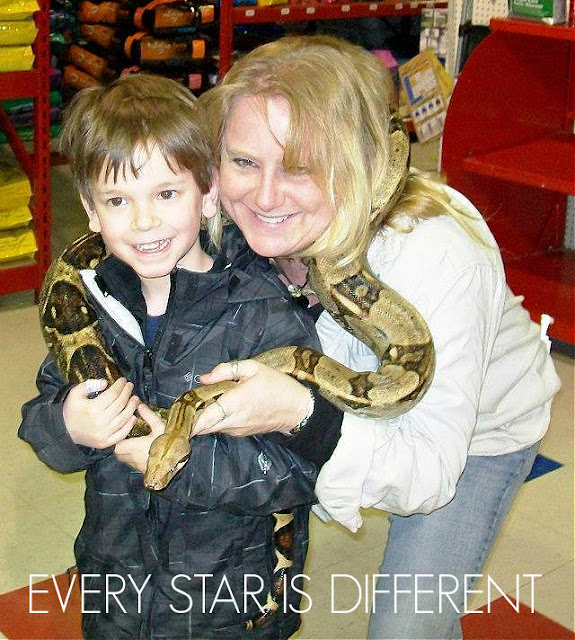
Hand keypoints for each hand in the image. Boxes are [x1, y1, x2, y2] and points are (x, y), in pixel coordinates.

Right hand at [63, 378, 139, 448]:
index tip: (123, 380)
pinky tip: (134, 416)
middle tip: (130, 386)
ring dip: (132, 407)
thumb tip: (105, 382)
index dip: (120, 386)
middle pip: (120, 405)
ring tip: (135, 399)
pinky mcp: (105, 443)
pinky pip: (122, 433)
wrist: (64, 431)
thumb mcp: (75, 393)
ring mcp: (103, 434)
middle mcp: (99, 422)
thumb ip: (89, 385)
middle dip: (127, 393)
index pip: (112, 394)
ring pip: (123, 418)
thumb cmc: (71, 410)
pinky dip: (130, 425)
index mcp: (92, 409)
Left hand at [114, 404, 165, 472]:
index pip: (116, 446)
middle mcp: (134, 458)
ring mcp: (139, 466)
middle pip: (118, 454)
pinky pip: (133, 464)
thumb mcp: (160, 426)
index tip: (121, 433)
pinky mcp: (144, 470)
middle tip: (125, 437)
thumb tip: (140, 406)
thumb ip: (149, 416)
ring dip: (125, 453)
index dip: (117, 440)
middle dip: (119, 446)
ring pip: (125, 460)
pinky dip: (133, 459)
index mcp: (135, 447)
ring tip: (132, 444)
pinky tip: (141, 452)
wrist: (179, 460)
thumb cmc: (169, 442)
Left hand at [193, 360, 310, 436]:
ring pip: (210, 428)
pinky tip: (214, 408)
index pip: (204, 417)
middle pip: (202, 427)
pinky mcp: (240, 434)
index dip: (187, 418)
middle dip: (190, 419)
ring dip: (201, 420)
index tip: (177, 410)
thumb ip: (226, 370)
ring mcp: (236, 430)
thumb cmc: (276, 385)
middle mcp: (232, 421)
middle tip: (183, 405)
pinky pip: (220, 428)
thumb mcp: (253, 368)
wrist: (296, 409)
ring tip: (197, 404)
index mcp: (235, 403)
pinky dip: (213, 421)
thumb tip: (203, 378)